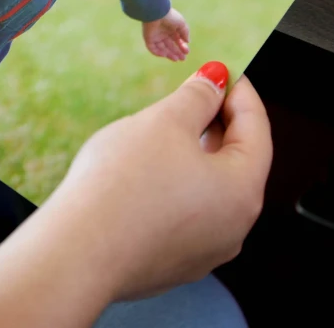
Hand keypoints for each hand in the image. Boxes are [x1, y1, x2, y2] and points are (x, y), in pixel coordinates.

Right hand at [42, 62, 270, 301]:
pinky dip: (175, 186)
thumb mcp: (165, 122)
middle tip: (195, 92)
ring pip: (209, 190)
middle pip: (237, 161)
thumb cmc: (122, 187)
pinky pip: (184, 214)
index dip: (237, 91)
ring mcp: (203, 251)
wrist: (76, 253)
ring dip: (195, 155)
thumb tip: (214, 82)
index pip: (256, 128)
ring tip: (165, 129)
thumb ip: (197, 96)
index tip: (221, 70)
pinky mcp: (171, 263)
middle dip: (217, 122)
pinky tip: (145, 171)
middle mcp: (233, 228)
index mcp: (243, 191)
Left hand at [142, 7, 189, 60]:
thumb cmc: (170, 16)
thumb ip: (185, 33)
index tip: (187, 52)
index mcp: (171, 28)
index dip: (182, 46)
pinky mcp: (148, 38)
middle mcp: (163, 33)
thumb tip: (188, 41)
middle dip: (177, 52)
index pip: (177, 40)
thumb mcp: (181, 23)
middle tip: (183, 59)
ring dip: (169, 54)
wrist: (156, 12)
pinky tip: (165, 55)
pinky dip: (158, 53)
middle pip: (170, 46)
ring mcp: (155, 36)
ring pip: (162, 48)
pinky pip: (153, 48)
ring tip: (176, 59)